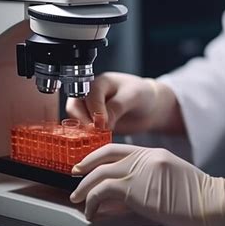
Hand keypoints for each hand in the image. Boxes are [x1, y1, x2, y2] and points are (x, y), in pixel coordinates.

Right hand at [66, 72, 184, 134]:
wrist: (149, 107)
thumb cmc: (142, 95)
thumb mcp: (134, 96)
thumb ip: (117, 106)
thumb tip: (101, 122)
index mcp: (100, 83)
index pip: (88, 94)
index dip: (94, 110)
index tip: (103, 123)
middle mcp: (90, 95)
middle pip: (74, 106)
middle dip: (83, 121)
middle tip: (96, 132)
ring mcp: (89, 109)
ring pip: (75, 120)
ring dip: (83, 131)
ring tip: (98, 138)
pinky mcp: (91, 124)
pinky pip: (82, 131)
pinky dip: (87, 138)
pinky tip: (98, 142)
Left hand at [69, 144, 224, 225]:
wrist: (215, 204)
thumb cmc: (198, 199)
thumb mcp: (169, 184)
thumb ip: (143, 185)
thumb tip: (116, 198)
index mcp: (154, 153)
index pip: (118, 148)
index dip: (98, 155)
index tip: (86, 164)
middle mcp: (146, 157)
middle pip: (105, 156)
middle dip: (85, 166)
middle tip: (75, 176)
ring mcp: (141, 170)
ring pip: (100, 174)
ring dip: (85, 189)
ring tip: (79, 201)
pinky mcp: (137, 188)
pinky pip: (104, 191)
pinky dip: (93, 202)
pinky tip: (92, 212)